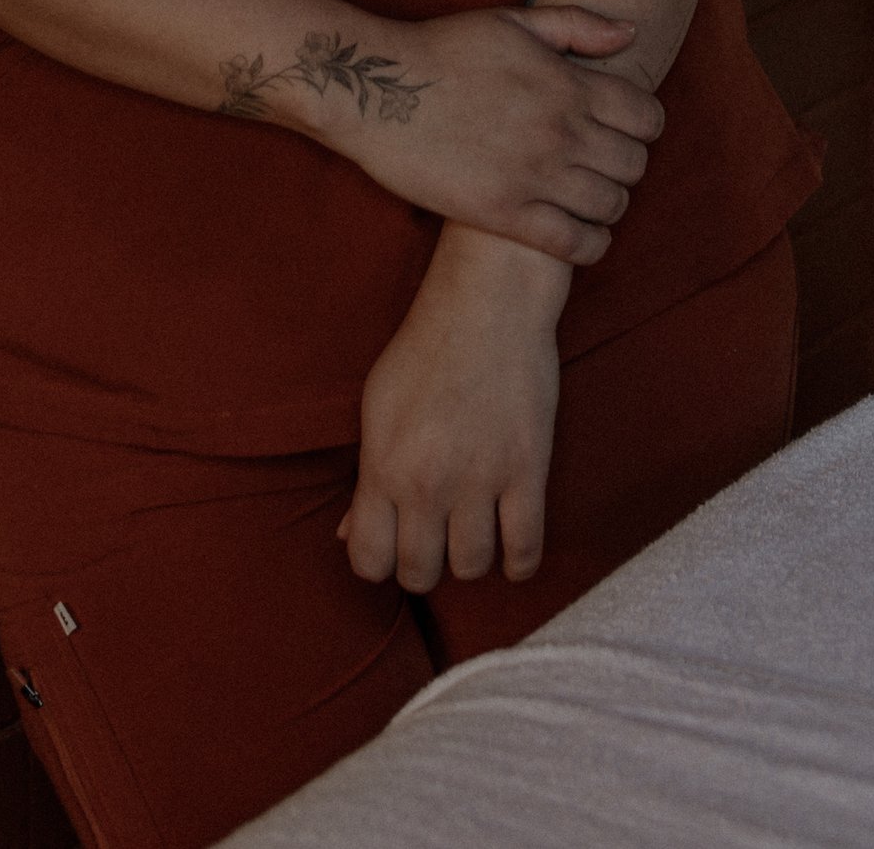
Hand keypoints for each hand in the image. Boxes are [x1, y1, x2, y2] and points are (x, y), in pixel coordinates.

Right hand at [276, 1, 663, 264]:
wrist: (379, 91)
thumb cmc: (445, 49)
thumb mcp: (515, 21)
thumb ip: (579, 26)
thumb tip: (633, 34)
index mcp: (568, 83)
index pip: (648, 117)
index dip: (645, 125)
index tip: (625, 129)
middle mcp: (561, 131)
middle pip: (634, 164)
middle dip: (627, 165)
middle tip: (605, 165)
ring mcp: (534, 176)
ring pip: (610, 206)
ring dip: (609, 204)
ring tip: (589, 198)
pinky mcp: (504, 214)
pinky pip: (574, 244)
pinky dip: (589, 244)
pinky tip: (578, 233)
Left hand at [342, 229, 566, 590]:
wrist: (489, 300)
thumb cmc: (426, 347)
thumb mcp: (378, 405)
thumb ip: (365, 477)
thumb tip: (345, 534)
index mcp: (383, 466)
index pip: (368, 560)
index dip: (378, 561)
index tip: (393, 543)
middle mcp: (428, 483)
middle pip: (420, 573)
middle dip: (424, 564)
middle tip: (435, 537)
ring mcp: (480, 479)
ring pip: (471, 568)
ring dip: (470, 558)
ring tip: (473, 532)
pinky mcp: (528, 469)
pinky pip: (525, 550)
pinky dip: (519, 563)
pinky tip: (512, 547)